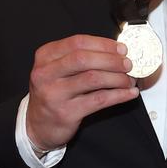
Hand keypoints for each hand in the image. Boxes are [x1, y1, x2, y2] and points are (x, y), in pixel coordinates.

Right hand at [24, 34, 137, 151]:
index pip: (77, 42)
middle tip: (128, 64)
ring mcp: (54, 94)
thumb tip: (115, 52)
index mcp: (46, 57)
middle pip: (84, 59)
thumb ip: (80, 58)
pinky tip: (128, 93)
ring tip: (129, 80)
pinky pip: (99, 100)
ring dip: (117, 78)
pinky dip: (118, 95)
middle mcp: (46, 73)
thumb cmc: (53, 93)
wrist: (37, 125)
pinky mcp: (66, 113)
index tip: (121, 49)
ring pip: (93, 79)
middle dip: (111, 60)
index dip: (103, 44)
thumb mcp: (57, 70)